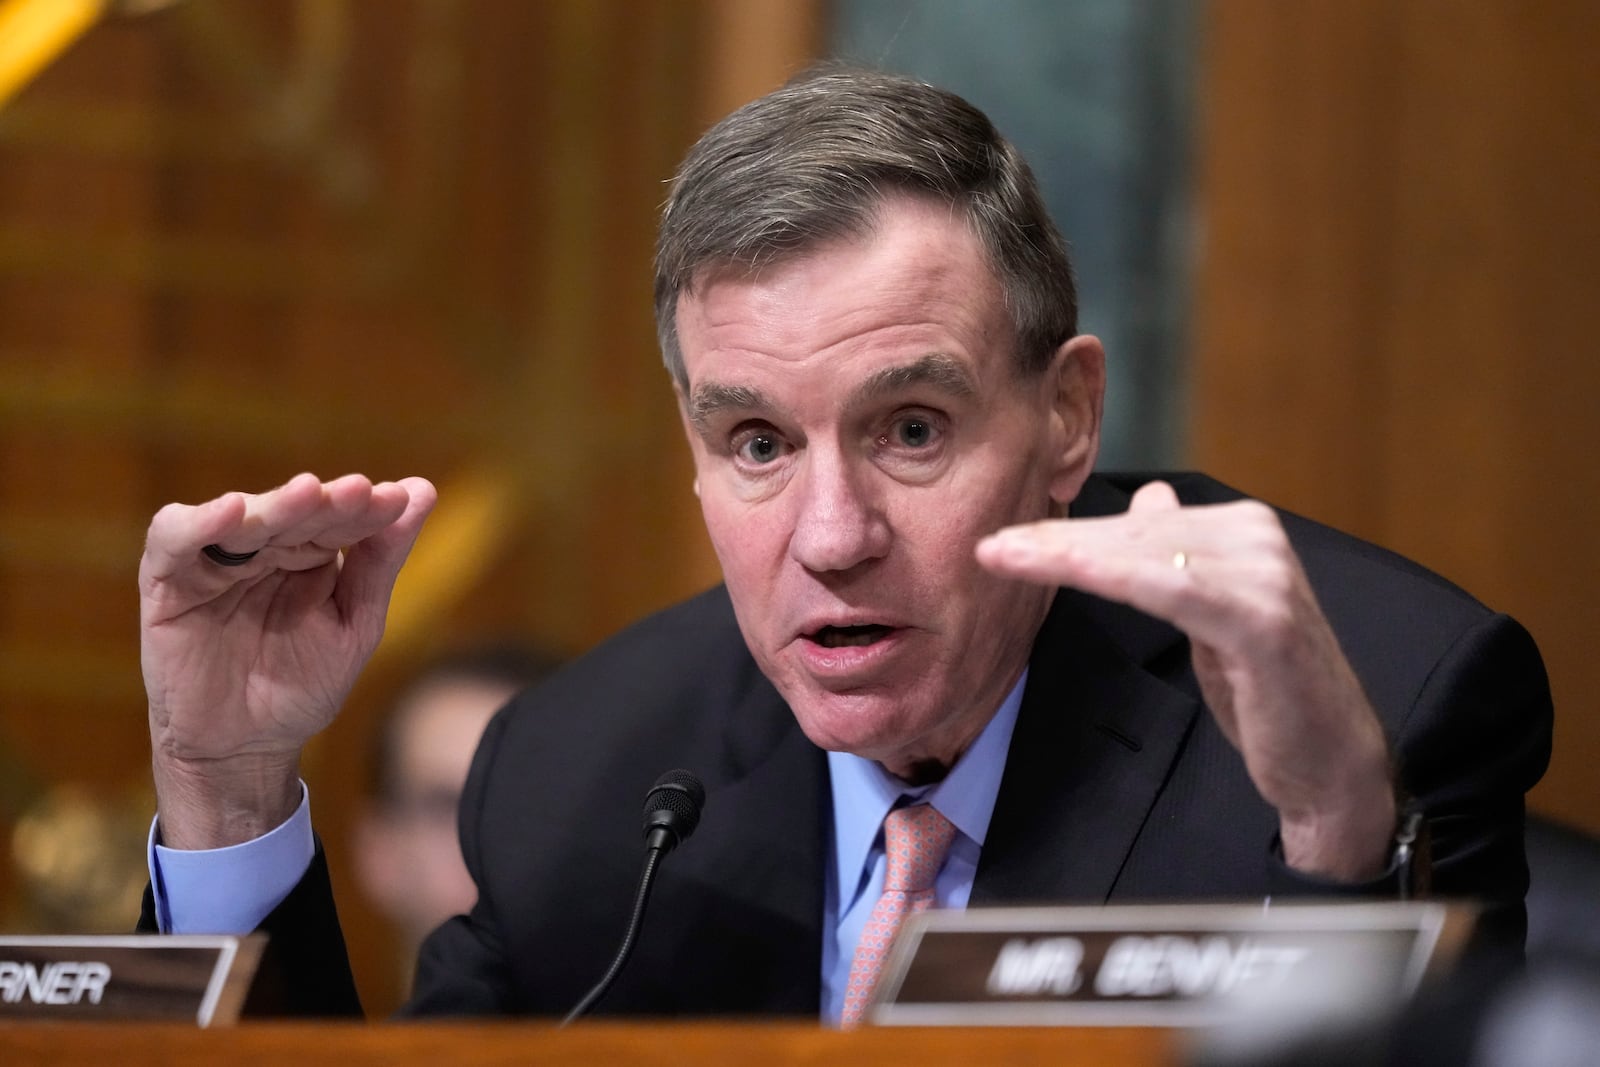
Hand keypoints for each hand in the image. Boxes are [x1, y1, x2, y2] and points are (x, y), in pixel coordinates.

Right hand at [141, 472, 436, 847]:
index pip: (337, 517)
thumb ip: (380, 561)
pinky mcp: (166, 582)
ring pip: (241, 517)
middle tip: (361, 491)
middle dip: (327, 501)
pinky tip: (233, 511)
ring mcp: (214, 561)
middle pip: (292, 510)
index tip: (399, 499)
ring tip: (310, 493)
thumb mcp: (353, 624)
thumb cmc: (300, 686)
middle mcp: (262, 548)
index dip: (365, 508)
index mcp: (308, 553)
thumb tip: (424, 490)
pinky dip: (198, 523)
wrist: (245, 749)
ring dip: (276, 505)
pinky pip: (172, 540)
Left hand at [977, 481, 1394, 879]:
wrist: (1330, 760)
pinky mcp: (1263, 616)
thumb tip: (1149, 497)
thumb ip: (1180, 554)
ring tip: (1005, 557)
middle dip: (1057, 541)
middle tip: (992, 546)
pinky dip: (1110, 577)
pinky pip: (1169, 588)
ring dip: (1067, 555)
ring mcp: (1265, 572)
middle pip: (1134, 535)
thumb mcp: (1213, 612)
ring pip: (1142, 555)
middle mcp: (1256, 536)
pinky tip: (1065, 571)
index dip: (1070, 532)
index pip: (1137, 526)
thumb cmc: (1266, 690)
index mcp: (1241, 529)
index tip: (1008, 541)